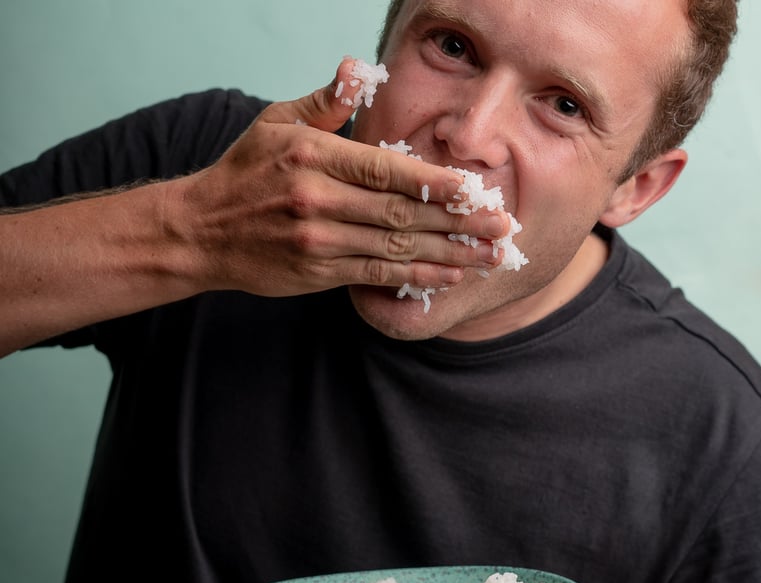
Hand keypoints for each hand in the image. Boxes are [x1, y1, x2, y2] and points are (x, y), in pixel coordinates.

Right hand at [168, 57, 508, 296]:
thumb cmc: (244, 173)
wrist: (200, 231)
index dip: (436, 182)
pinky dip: (416, 277)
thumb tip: (359, 69)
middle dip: (458, 222)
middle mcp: (318, 200)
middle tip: (502, 227)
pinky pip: (376, 276)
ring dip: (449, 254)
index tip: (476, 190)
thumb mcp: (276, 123)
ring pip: (396, 249)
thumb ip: (325, 103)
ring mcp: (319, 241)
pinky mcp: (318, 273)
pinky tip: (449, 275)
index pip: (388, 170)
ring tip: (489, 256)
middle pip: (402, 213)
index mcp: (314, 156)